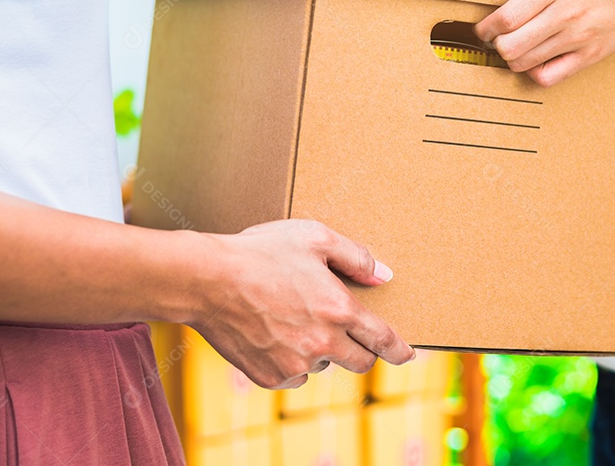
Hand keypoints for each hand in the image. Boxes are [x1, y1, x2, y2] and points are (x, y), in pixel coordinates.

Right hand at [190, 219, 413, 388]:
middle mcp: (322, 343)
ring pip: (321, 365)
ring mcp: (295, 363)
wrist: (207, 280)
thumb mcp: (314, 237)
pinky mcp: (269, 376)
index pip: (383, 339)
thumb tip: (383, 274)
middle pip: (359, 362)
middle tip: (345, 331)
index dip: (399, 350)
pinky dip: (290, 360)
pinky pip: (292, 375)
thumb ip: (355, 256)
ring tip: (292, 317)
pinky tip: (273, 333)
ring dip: (318, 349)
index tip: (407, 354)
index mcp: (340, 310)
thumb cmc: (261, 252)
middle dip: (360, 350)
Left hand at [475, 0, 614, 85]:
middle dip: (494, 43)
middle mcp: (567, 12)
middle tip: (494, 35)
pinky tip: (534, 58)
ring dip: (510, 57)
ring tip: (512, 45)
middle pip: (511, 44)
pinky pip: (549, 77)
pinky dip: (533, 72)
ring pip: (525, 62)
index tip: (483, 25)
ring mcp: (579, 37)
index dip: (486, 27)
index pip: (508, 17)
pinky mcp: (591, 55)